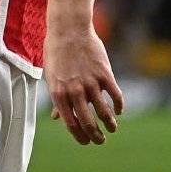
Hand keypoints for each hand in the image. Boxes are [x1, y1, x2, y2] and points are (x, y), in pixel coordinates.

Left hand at [45, 17, 124, 145]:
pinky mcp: (105, 74)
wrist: (69, 30)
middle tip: (100, 140)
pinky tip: (119, 111)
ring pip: (104, 112)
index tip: (86, 142)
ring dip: (109, 125)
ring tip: (112, 129)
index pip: (71, 124)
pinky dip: (118, 106)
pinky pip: (115, 96)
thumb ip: (57, 99)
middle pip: (88, 122)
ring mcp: (91, 83)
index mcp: (59, 94)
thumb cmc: (57, 53)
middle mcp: (75, 91)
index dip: (79, 136)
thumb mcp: (52, 77)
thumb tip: (57, 117)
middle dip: (95, 136)